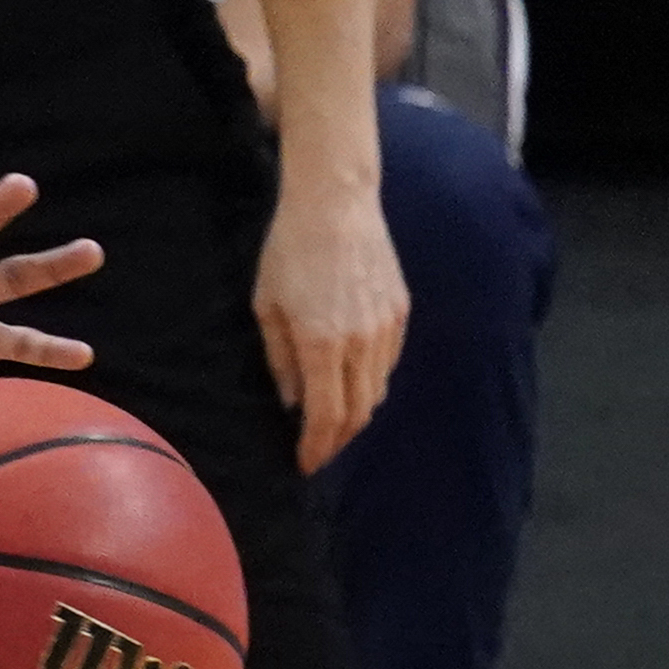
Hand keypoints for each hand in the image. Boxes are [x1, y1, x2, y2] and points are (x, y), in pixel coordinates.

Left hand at [255, 177, 405, 471]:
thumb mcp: (267, 309)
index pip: (326, 416)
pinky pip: (388, 363)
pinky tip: (352, 384)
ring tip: (332, 424)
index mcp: (323, 344)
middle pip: (357, 412)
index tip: (305, 464)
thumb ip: (281, 362)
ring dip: (355, 414)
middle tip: (318, 451)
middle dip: (337, 440)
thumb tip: (294, 404)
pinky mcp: (401, 311)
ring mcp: (387, 326)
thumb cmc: (289, 254)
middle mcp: (362, 341)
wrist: (336, 204)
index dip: (317, 448)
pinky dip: (371, 383)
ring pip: (377, 390)